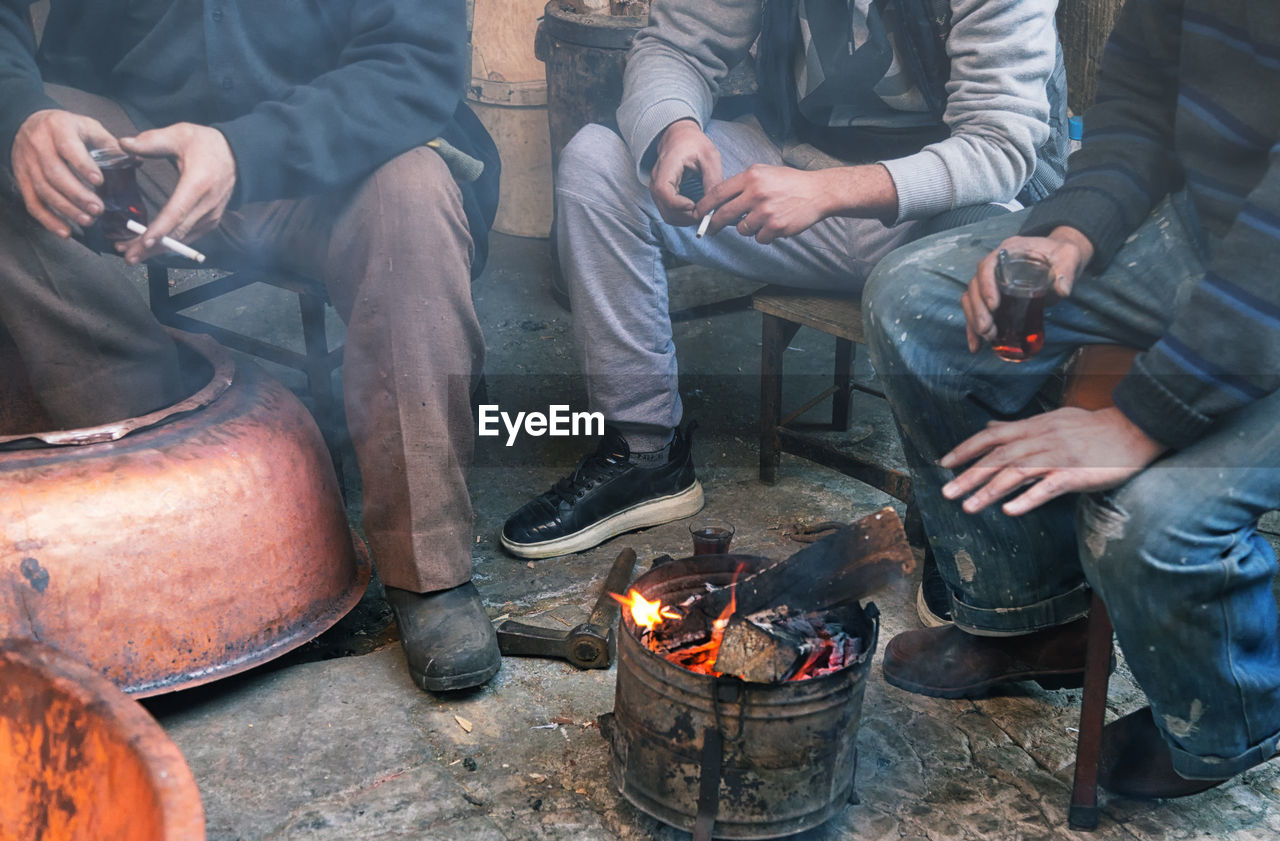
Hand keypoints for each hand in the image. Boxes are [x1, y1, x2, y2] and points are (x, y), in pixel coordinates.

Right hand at [11, 109, 118, 236]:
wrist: (29, 123)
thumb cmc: (66, 128)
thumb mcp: (88, 127)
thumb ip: (110, 144)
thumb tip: (137, 161)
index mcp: (59, 127)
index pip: (69, 148)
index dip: (83, 165)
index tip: (99, 181)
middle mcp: (39, 144)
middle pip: (54, 173)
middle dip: (77, 194)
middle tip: (98, 210)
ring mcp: (27, 162)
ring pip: (43, 190)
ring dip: (66, 209)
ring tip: (88, 221)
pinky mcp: (21, 178)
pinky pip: (32, 202)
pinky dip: (48, 220)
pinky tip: (65, 231)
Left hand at [117, 123, 235, 263]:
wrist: (238, 155)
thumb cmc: (207, 144)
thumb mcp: (180, 134)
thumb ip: (151, 140)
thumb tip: (122, 144)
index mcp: (198, 184)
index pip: (178, 212)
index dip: (161, 229)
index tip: (144, 242)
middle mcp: (207, 205)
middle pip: (177, 232)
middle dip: (151, 247)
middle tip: (128, 257)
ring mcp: (211, 216)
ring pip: (182, 239)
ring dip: (157, 249)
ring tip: (132, 254)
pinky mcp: (211, 221)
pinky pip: (189, 237)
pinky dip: (170, 244)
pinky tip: (151, 247)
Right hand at [650, 119, 722, 225]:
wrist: (679, 137)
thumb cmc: (694, 144)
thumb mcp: (710, 157)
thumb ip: (713, 181)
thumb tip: (717, 206)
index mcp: (667, 166)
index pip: (664, 191)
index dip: (678, 204)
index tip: (695, 207)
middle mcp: (657, 179)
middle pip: (665, 209)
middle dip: (686, 217)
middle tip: (705, 215)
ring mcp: (656, 189)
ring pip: (667, 214)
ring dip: (685, 219)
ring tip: (702, 213)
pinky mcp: (661, 195)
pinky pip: (669, 212)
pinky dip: (682, 217)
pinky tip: (696, 211)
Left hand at [696, 164, 831, 242]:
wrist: (817, 192)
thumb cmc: (789, 183)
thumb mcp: (764, 173)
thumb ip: (742, 184)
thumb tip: (718, 201)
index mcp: (751, 177)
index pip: (718, 192)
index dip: (704, 205)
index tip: (697, 213)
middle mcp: (756, 193)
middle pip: (724, 214)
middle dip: (713, 224)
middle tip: (710, 229)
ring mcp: (765, 211)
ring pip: (742, 229)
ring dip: (747, 228)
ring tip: (761, 219)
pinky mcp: (775, 227)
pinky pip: (758, 238)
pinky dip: (763, 235)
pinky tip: (774, 225)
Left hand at [938, 406, 1165, 515]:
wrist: (1133, 429)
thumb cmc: (1091, 427)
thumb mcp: (1051, 419)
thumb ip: (1018, 426)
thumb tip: (990, 426)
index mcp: (1034, 427)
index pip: (991, 436)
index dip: (966, 449)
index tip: (944, 464)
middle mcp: (1041, 440)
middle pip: (998, 458)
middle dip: (968, 476)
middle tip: (946, 493)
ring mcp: (1058, 457)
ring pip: (1016, 474)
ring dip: (990, 491)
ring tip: (969, 507)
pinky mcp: (1076, 474)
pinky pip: (1048, 487)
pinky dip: (1027, 499)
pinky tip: (1009, 511)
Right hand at [963, 227, 1092, 352]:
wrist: (1061, 258)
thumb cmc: (1062, 253)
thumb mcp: (1069, 256)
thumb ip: (1066, 270)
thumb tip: (1062, 290)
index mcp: (1008, 251)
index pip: (987, 265)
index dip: (986, 285)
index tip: (993, 305)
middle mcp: (995, 266)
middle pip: (975, 286)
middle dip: (978, 310)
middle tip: (987, 329)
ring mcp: (992, 282)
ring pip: (972, 299)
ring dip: (974, 320)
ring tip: (988, 336)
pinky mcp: (994, 297)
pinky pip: (977, 311)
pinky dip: (974, 330)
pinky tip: (976, 345)